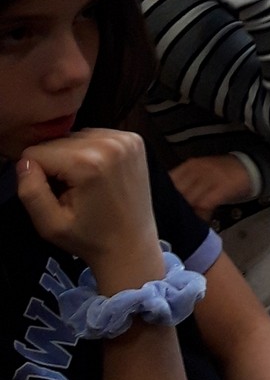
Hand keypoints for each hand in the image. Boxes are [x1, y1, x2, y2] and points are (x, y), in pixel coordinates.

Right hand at [14, 130, 162, 283]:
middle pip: (57, 141)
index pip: (36, 152)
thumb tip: (24, 163)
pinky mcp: (134, 140)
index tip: (56, 194)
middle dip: (56, 165)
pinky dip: (91, 152)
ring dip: (73, 157)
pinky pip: (96, 136)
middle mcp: (109, 143)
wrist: (131, 244)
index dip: (38, 175)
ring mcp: (126, 139)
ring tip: (87, 184)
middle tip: (73, 192)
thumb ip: (31, 192)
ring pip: (75, 137)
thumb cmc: (90, 238)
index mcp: (88, 163)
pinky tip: (100, 174)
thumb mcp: (50, 225)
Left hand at [170, 153, 255, 218]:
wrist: (249, 167)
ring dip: (189, 212)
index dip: (165, 196)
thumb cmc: (222, 173)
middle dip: (176, 206)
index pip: (169, 181)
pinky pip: (205, 203)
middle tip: (175, 219)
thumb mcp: (201, 172)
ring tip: (189, 222)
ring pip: (190, 199)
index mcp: (189, 165)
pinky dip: (201, 214)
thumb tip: (169, 201)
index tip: (163, 209)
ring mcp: (210, 176)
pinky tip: (202, 220)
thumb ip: (185, 182)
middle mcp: (197, 169)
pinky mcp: (222, 186)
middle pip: (178, 191)